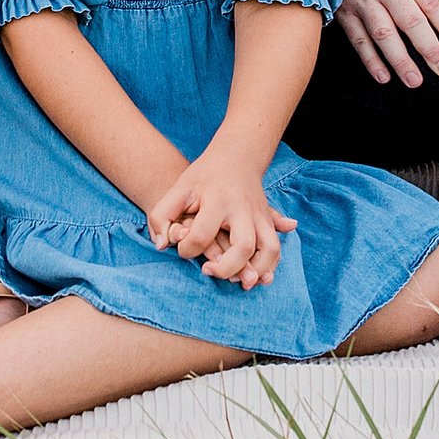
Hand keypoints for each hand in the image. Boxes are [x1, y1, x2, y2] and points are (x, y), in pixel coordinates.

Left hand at [148, 153, 295, 287]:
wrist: (236, 156)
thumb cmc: (203, 177)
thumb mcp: (179, 188)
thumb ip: (162, 215)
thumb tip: (162, 245)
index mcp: (218, 200)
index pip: (202, 234)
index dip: (187, 249)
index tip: (182, 248)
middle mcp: (243, 209)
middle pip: (244, 245)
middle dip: (228, 268)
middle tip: (209, 270)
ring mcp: (260, 215)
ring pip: (270, 249)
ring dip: (258, 271)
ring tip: (240, 282)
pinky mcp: (268, 221)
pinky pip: (277, 248)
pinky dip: (271, 265)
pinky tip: (258, 276)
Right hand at [335, 0, 438, 87]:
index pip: (430, 0)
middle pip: (409, 19)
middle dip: (428, 47)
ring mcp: (364, 1)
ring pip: (383, 33)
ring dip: (399, 59)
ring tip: (415, 81)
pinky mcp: (347, 14)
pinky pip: (358, 40)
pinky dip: (370, 60)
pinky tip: (384, 77)